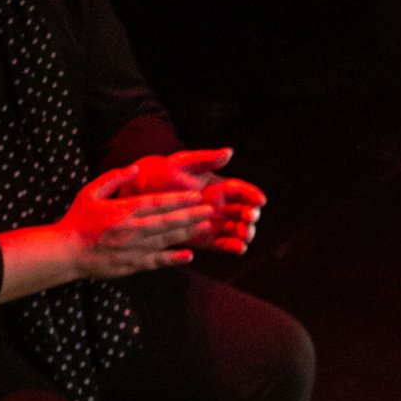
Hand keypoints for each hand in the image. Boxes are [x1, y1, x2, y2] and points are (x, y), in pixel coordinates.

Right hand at [58, 164, 220, 280]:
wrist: (66, 252)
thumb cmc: (77, 220)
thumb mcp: (90, 192)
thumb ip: (113, 179)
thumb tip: (136, 167)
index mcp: (123, 211)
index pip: (157, 203)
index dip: (179, 199)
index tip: (196, 195)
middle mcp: (132, 230)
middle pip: (167, 221)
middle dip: (191, 215)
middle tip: (211, 210)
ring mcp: (133, 249)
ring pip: (166, 240)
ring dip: (188, 234)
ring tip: (206, 227)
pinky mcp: (132, 265)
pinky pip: (156, 262)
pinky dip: (173, 259)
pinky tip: (189, 256)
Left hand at [132, 149, 265, 255]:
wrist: (140, 193)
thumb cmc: (161, 173)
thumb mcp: (183, 163)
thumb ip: (206, 159)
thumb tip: (229, 152)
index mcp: (217, 186)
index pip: (241, 191)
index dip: (253, 195)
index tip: (260, 201)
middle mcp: (219, 205)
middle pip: (243, 212)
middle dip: (250, 216)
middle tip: (250, 218)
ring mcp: (212, 222)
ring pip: (236, 229)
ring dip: (244, 233)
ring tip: (245, 235)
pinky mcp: (204, 238)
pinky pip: (223, 244)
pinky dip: (233, 247)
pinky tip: (239, 248)